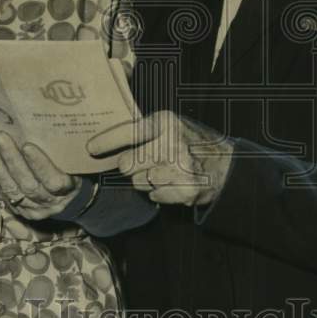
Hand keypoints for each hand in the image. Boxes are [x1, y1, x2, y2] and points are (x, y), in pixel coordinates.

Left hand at [0, 132, 80, 219]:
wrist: (71, 200)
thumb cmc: (76, 172)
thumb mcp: (79, 163)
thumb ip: (69, 151)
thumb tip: (56, 125)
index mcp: (69, 190)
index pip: (54, 181)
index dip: (40, 165)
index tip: (27, 145)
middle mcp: (49, 203)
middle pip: (27, 184)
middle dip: (11, 159)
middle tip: (0, 136)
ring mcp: (32, 209)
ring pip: (10, 188)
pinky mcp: (18, 209)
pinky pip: (3, 190)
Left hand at [87, 110, 233, 207]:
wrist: (226, 165)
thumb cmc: (191, 141)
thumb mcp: (171, 124)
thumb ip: (143, 129)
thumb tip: (106, 141)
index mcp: (165, 122)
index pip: (129, 132)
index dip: (106, 141)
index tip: (90, 148)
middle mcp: (172, 143)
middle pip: (127, 164)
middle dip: (130, 166)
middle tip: (144, 161)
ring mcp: (179, 168)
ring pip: (138, 182)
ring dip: (146, 180)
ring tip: (164, 171)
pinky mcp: (185, 189)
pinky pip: (153, 195)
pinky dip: (159, 192)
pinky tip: (172, 182)